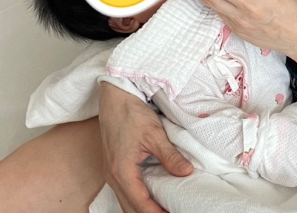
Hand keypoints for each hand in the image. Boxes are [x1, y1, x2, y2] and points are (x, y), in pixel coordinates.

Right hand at [99, 83, 192, 212]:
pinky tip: (150, 194)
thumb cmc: (131, 112)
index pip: (140, 204)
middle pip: (129, 208)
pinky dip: (136, 197)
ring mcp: (110, 171)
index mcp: (121, 172)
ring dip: (141, 207)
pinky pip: (123, 189)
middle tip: (169, 212)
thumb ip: (170, 156)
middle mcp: (112, 176)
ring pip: (125, 200)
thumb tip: (186, 173)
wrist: (114, 95)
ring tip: (162, 208)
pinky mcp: (112, 165)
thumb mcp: (154, 134)